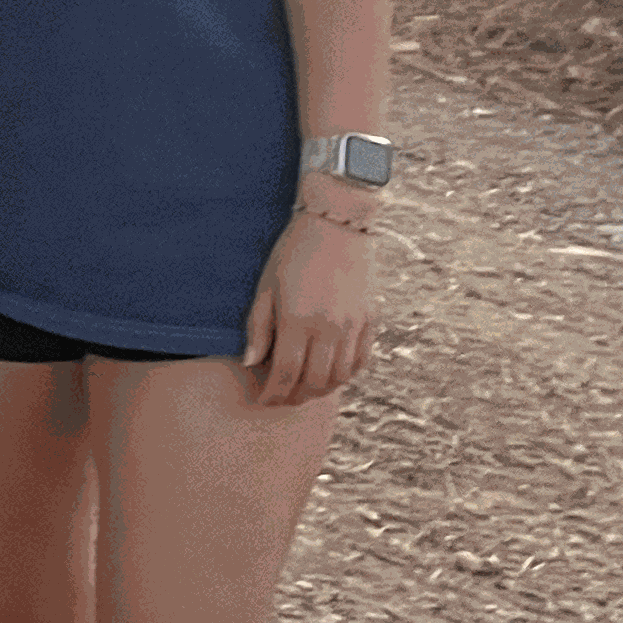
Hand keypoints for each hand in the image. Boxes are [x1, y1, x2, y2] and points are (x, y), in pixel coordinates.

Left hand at [241, 205, 377, 405]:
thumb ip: (259, 328)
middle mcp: (330, 328)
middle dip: (295, 397)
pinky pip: (361, 361)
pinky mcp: (371, 320)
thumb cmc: (294, 251)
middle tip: (282, 398)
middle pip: (314, 382)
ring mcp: (354, 325)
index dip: (273, 393)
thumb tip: (250, 363)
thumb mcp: (266, 286)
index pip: (286, 373)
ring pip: (340, 377)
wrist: (337, 223)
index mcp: (298, 319)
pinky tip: (332, 374)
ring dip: (321, 390)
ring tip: (305, 389)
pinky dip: (346, 375)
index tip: (263, 399)